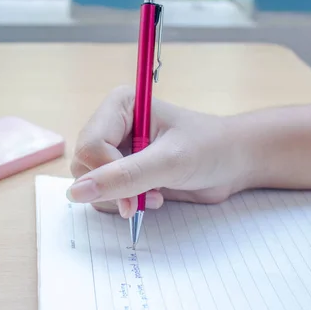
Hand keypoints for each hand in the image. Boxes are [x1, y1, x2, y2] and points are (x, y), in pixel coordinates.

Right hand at [67, 86, 252, 217]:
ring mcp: (114, 149)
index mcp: (119, 105)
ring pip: (89, 184)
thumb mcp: (169, 162)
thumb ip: (124, 176)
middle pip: (83, 166)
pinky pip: (103, 194)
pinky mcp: (121, 171)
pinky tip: (152, 197)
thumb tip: (76, 192)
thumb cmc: (210, 149)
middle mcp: (111, 125)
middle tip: (145, 199)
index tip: (136, 197)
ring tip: (154, 195)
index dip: (108, 175)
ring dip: (120, 199)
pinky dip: (124, 204)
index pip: (90, 146)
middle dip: (113, 189)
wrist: (235, 163)